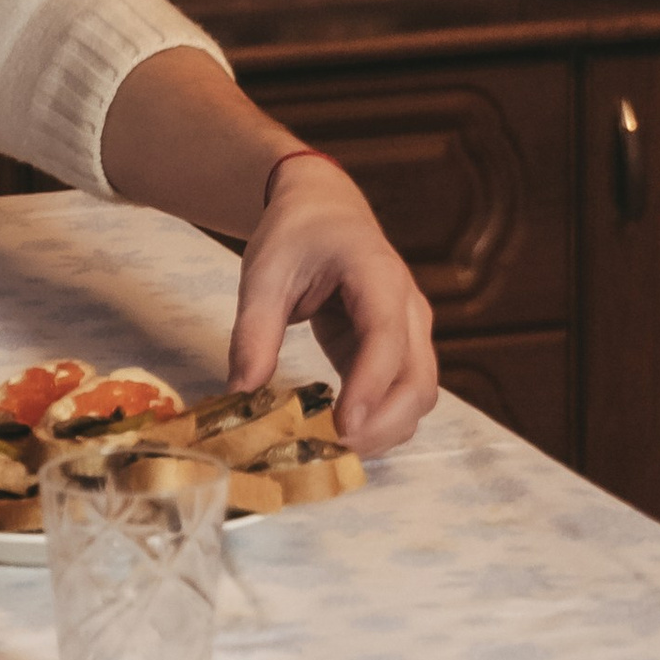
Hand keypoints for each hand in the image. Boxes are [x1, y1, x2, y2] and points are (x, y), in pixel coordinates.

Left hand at [224, 151, 437, 455]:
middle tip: (328, 450)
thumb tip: (239, 395)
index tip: (343, 426)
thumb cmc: (296, 235)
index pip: (386, 337)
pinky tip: (339, 433)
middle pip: (419, 382)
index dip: (370, 387)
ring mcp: (410, 333)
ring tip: (330, 449)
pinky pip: (403, 397)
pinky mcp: (399, 352)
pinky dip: (381, 422)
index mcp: (377, 275)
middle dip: (381, 425)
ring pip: (419, 398)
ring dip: (384, 432)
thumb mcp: (263, 274)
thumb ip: (253, 333)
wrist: (325, 209)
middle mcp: (408, 308)